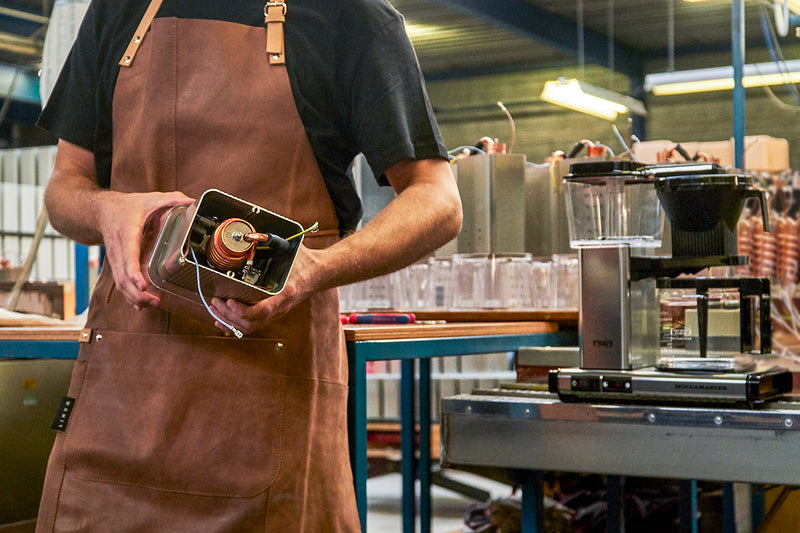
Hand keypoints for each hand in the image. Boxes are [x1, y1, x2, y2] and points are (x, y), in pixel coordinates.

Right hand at [96, 190, 194, 309]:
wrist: (101, 211)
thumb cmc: (128, 206)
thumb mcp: (150, 199)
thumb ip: (171, 199)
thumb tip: (192, 202)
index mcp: (127, 232)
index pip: (128, 255)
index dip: (134, 272)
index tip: (143, 285)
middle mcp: (118, 249)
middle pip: (123, 276)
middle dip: (137, 293)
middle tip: (154, 302)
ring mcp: (115, 259)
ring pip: (120, 283)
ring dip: (134, 297)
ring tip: (152, 305)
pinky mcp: (116, 265)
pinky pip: (120, 283)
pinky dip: (129, 295)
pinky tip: (140, 305)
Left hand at [208, 244, 321, 334]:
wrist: (318, 274)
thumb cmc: (304, 263)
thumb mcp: (290, 249)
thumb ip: (271, 241)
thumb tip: (251, 234)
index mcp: (285, 293)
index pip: (263, 311)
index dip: (242, 310)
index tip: (228, 300)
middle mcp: (280, 307)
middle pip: (250, 323)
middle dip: (228, 315)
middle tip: (216, 300)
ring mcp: (276, 313)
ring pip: (249, 328)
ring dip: (228, 321)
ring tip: (215, 308)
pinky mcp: (271, 314)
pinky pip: (251, 326)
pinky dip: (234, 325)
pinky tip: (221, 320)